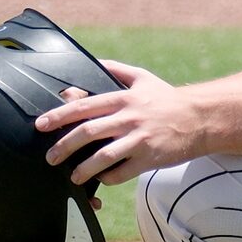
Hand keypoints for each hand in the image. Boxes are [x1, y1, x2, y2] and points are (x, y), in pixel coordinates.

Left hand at [32, 58, 197, 187]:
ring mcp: (140, 139)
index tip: (41, 125)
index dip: (59, 115)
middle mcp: (129, 118)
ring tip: (73, 177)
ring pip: (104, 156)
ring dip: (84, 169)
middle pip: (89, 132)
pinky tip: (102, 179)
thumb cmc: (167, 98)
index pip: (84, 106)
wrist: (200, 118)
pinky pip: (124, 172)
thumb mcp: (141, 77)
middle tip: (50, 158)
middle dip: (64, 146)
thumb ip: (115, 70)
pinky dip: (110, 178)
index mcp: (122, 98)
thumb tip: (91, 63)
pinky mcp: (151, 158)